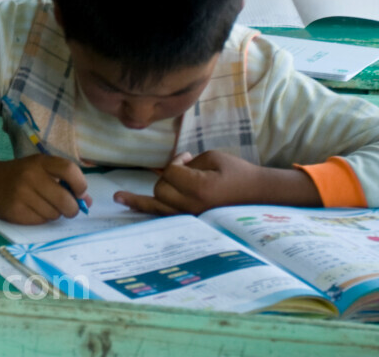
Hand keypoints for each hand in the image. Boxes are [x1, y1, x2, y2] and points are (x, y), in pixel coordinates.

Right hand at [0, 155, 91, 224]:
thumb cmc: (20, 176)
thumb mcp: (41, 170)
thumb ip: (65, 181)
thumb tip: (87, 201)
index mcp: (41, 162)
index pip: (69, 170)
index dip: (80, 184)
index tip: (80, 193)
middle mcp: (31, 176)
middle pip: (65, 199)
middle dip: (72, 209)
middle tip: (69, 209)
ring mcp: (22, 194)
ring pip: (54, 214)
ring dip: (55, 214)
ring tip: (44, 206)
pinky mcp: (16, 210)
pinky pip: (41, 221)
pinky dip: (42, 219)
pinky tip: (32, 210)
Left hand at [113, 151, 319, 215]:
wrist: (258, 196)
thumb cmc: (238, 173)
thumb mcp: (213, 158)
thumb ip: (188, 162)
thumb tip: (172, 167)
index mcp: (200, 189)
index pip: (171, 172)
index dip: (177, 162)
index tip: (188, 158)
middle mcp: (193, 207)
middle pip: (161, 188)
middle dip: (168, 177)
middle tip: (185, 170)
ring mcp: (191, 217)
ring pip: (158, 203)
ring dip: (146, 196)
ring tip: (119, 197)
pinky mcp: (191, 221)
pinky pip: (163, 216)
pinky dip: (144, 209)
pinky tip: (126, 202)